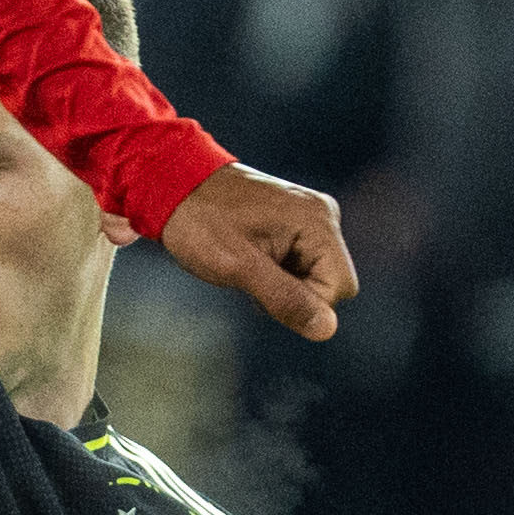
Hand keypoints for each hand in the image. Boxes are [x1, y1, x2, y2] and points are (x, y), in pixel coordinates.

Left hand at [160, 160, 357, 341]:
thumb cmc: (202, 224)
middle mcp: (323, 216)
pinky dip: (277, 272)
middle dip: (293, 293)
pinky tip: (251, 259)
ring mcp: (310, 218)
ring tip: (247, 264)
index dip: (302, 302)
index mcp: (318, 222)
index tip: (259, 286)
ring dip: (282, 284)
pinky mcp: (296, 223)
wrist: (174, 185)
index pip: (339, 288)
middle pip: (331, 283)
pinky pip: (300, 264)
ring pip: (314, 276)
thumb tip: (327, 329)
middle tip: (250, 276)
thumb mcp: (239, 267)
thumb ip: (285, 298)